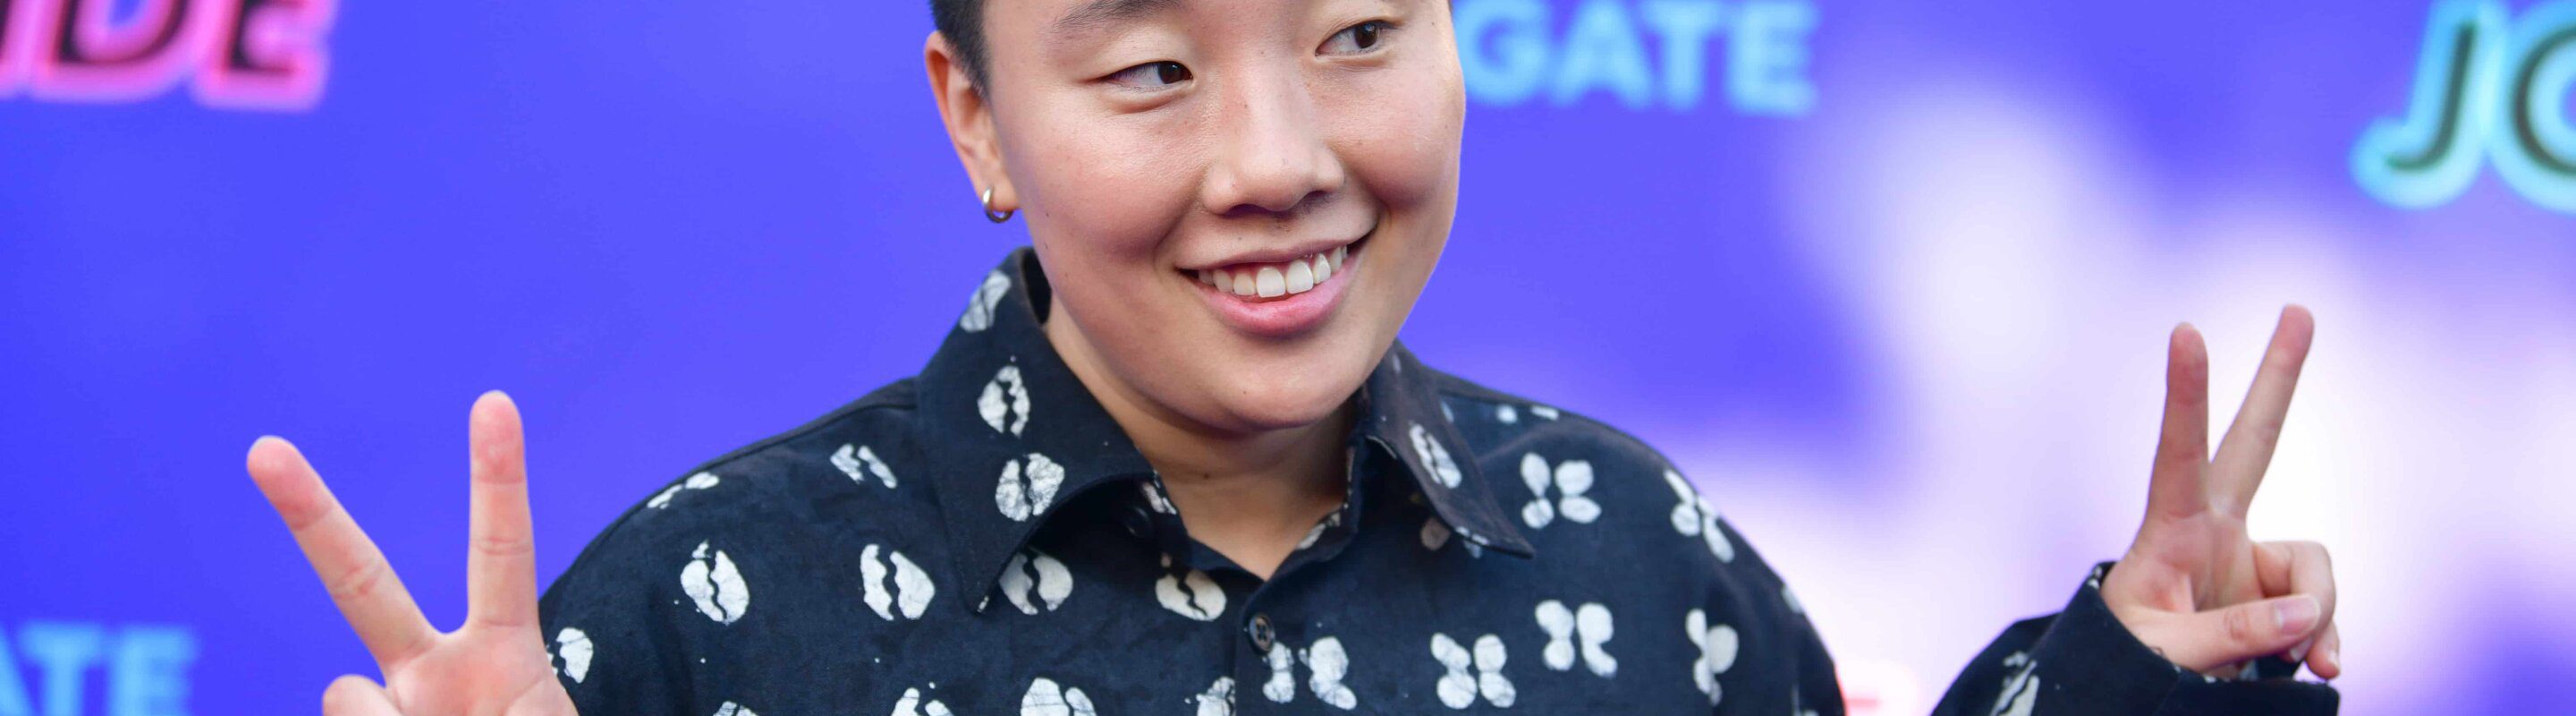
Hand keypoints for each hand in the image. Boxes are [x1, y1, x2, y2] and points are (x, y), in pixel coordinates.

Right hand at [246, 391, 577, 714]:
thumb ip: (458, 702)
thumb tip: (348, 688)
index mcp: (502, 658)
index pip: (500, 553)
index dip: (497, 480)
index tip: (493, 400)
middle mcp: (432, 673)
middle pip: (361, 583)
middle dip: (310, 517)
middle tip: (263, 447)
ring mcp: (389, 709)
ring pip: (346, 699)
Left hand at [2101, 306, 2339, 679]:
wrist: (2146, 688)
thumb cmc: (2130, 664)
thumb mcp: (2168, 653)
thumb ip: (2236, 633)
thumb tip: (2308, 615)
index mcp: (2171, 531)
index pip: (2176, 452)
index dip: (2185, 393)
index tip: (2185, 329)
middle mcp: (2215, 529)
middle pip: (2255, 440)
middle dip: (2278, 378)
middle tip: (2299, 309)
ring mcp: (2250, 557)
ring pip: (2315, 569)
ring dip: (2317, 617)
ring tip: (2295, 661)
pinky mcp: (2280, 591)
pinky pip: (2322, 608)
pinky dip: (2324, 637)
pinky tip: (2318, 664)